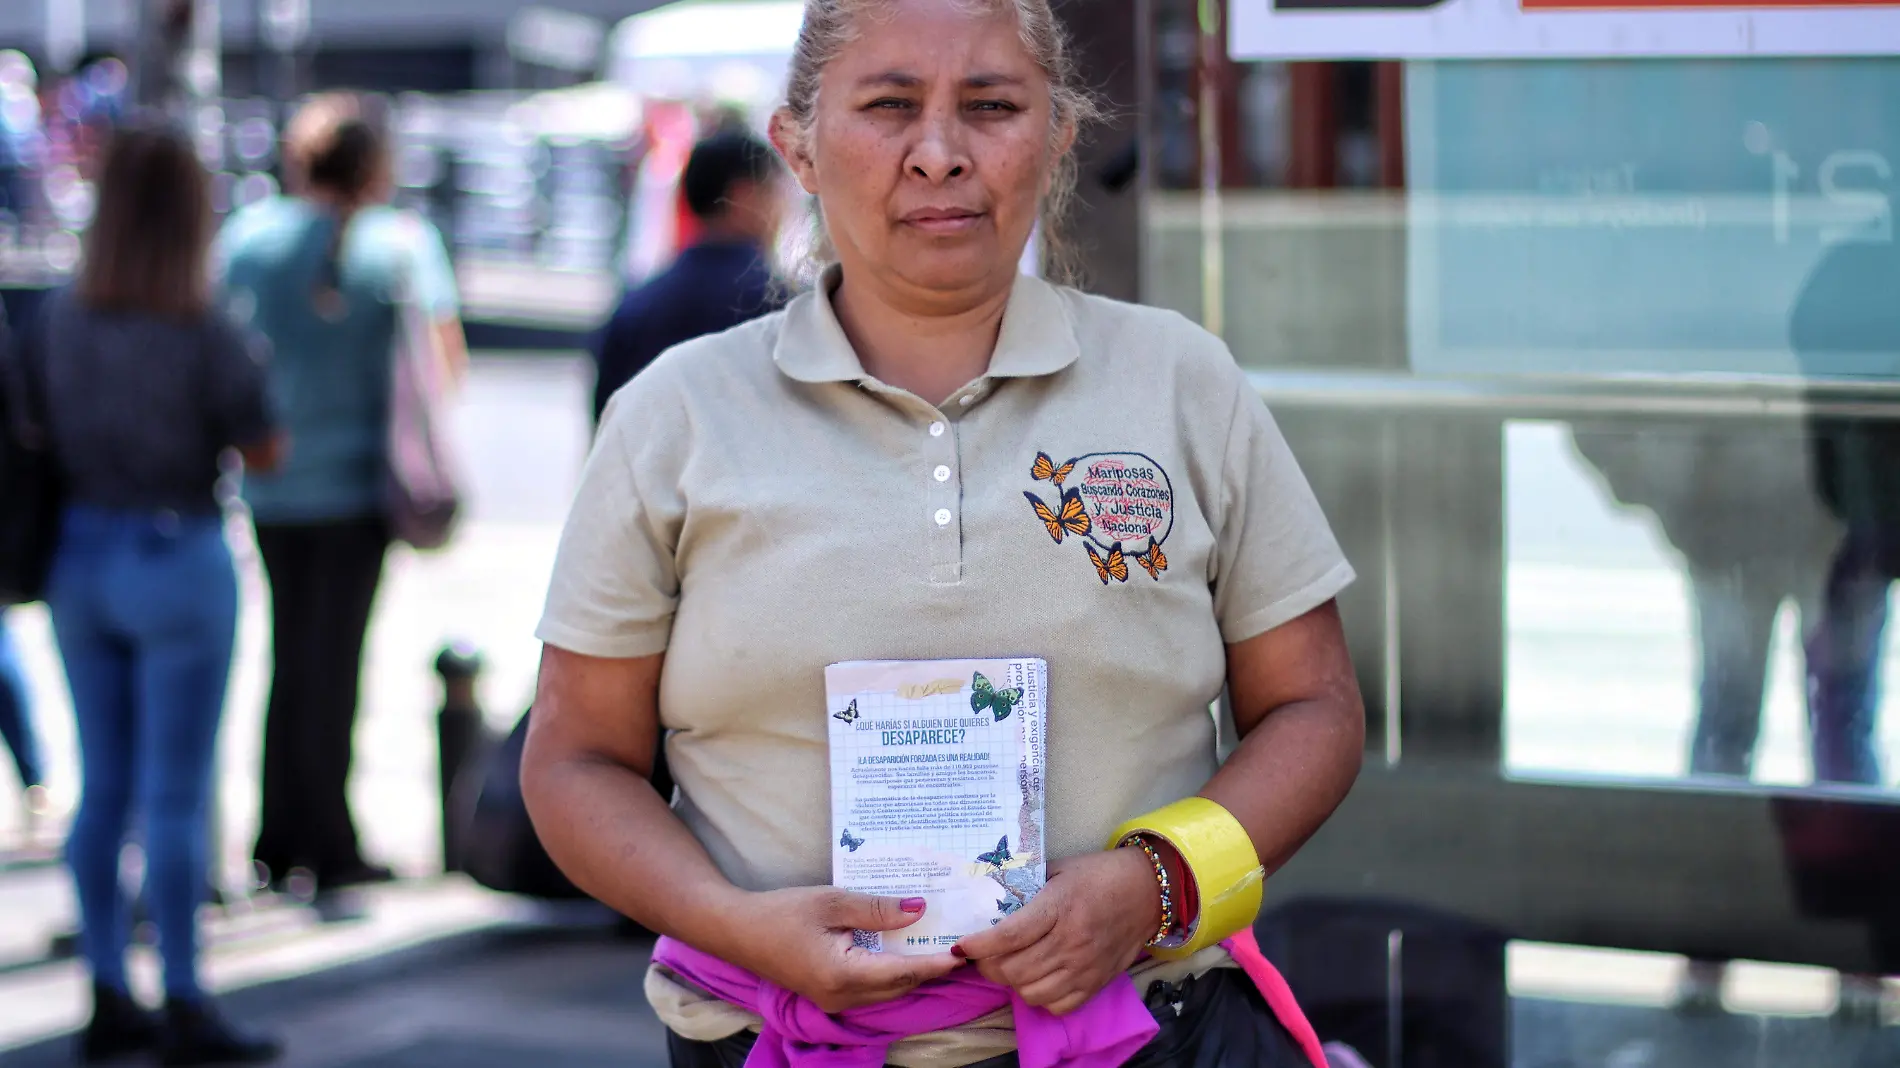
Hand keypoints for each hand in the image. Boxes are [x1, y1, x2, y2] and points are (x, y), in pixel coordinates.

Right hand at [719, 888, 962, 1012]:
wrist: (737, 931)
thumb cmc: (781, 912)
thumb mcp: (832, 901)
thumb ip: (878, 908)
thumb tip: (920, 909)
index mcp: (844, 974)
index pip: (904, 972)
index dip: (937, 963)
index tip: (965, 951)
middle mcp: (843, 997)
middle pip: (900, 986)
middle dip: (931, 969)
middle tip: (960, 945)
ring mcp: (835, 1001)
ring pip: (887, 991)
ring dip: (913, 971)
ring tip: (939, 947)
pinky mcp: (829, 995)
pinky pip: (872, 989)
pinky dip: (893, 972)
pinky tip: (904, 951)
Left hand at [953, 848, 1161, 1015]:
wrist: (1148, 891)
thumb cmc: (1098, 875)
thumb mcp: (1058, 869)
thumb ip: (1026, 886)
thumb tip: (990, 900)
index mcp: (1059, 907)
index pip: (1010, 935)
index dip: (980, 945)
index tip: (962, 946)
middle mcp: (1071, 941)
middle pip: (1014, 969)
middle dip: (988, 965)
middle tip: (982, 955)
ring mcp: (1085, 966)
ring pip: (1031, 992)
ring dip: (1012, 982)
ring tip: (1009, 966)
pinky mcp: (1096, 983)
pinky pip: (1057, 1006)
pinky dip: (1040, 997)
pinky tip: (1037, 978)